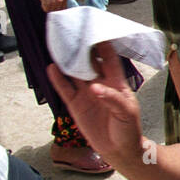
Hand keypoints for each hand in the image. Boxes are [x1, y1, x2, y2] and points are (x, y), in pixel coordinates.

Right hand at [37, 0, 69, 12]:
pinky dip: (43, 7)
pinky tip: (43, 1)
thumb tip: (60, 11)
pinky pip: (46, 10)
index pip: (63, 9)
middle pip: (57, 11)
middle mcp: (60, 1)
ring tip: (46, 1)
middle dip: (52, 8)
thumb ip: (61, 1)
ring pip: (51, 11)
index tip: (54, 7)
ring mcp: (54, 2)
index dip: (58, 9)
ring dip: (48, 8)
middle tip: (48, 3)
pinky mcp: (47, 3)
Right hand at [46, 41, 143, 163]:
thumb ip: (112, 99)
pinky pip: (65, 88)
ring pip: (74, 73)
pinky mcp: (76, 104)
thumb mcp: (126, 112)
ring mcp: (86, 93)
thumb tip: (94, 88)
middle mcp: (100, 83)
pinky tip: (51, 67)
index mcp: (116, 82)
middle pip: (89, 62)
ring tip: (58, 46)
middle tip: (72, 33)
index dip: (103, 45)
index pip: (109, 59)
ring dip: (67, 61)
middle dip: (82, 49)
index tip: (96, 31)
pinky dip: (58, 78)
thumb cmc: (128, 128)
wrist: (119, 149)